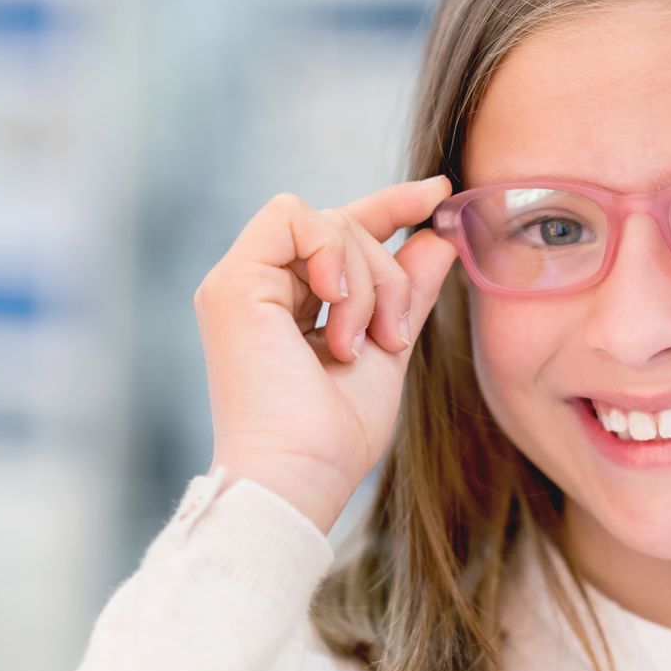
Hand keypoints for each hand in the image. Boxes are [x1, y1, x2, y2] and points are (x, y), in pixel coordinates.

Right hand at [193, 176, 458, 535]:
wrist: (300, 477)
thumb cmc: (335, 437)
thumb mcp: (388, 349)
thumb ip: (408, 290)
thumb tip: (439, 237)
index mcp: (289, 305)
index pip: (341, 234)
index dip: (391, 206)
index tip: (439, 194)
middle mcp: (260, 288)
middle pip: (343, 225)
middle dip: (388, 272)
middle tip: (393, 336)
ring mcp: (240, 283)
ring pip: (326, 221)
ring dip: (366, 278)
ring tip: (361, 341)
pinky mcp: (231, 283)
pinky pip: (292, 217)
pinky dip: (332, 254)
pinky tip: (337, 305)